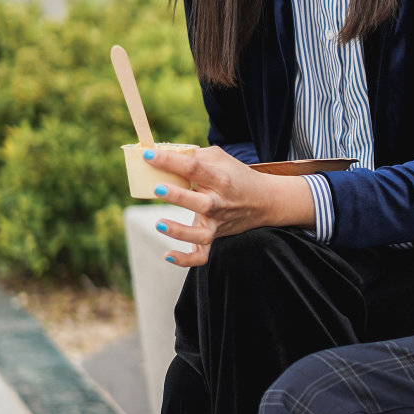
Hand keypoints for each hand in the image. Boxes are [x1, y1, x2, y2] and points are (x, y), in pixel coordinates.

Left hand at [146, 145, 307, 266]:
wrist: (266, 201)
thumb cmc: (237, 177)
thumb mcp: (222, 160)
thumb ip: (195, 155)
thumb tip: (163, 154)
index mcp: (221, 180)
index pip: (195, 168)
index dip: (170, 161)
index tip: (148, 154)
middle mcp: (220, 203)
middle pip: (201, 202)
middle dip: (178, 196)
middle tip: (157, 187)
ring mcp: (218, 224)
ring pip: (200, 234)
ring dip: (180, 231)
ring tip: (159, 223)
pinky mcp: (216, 239)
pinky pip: (202, 256)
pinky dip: (186, 259)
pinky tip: (167, 255)